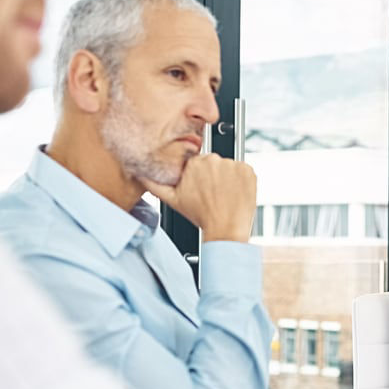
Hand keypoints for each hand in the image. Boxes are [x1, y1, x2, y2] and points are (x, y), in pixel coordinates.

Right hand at [140, 153, 255, 241]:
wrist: (226, 229)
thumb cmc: (201, 216)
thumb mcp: (172, 200)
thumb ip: (154, 184)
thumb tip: (140, 173)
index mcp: (194, 163)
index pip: (197, 162)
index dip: (200, 176)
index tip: (202, 187)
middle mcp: (213, 160)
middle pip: (213, 163)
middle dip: (213, 176)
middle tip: (213, 193)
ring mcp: (233, 164)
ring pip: (229, 167)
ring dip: (228, 178)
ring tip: (224, 195)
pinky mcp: (248, 170)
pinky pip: (244, 170)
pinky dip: (241, 180)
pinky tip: (235, 192)